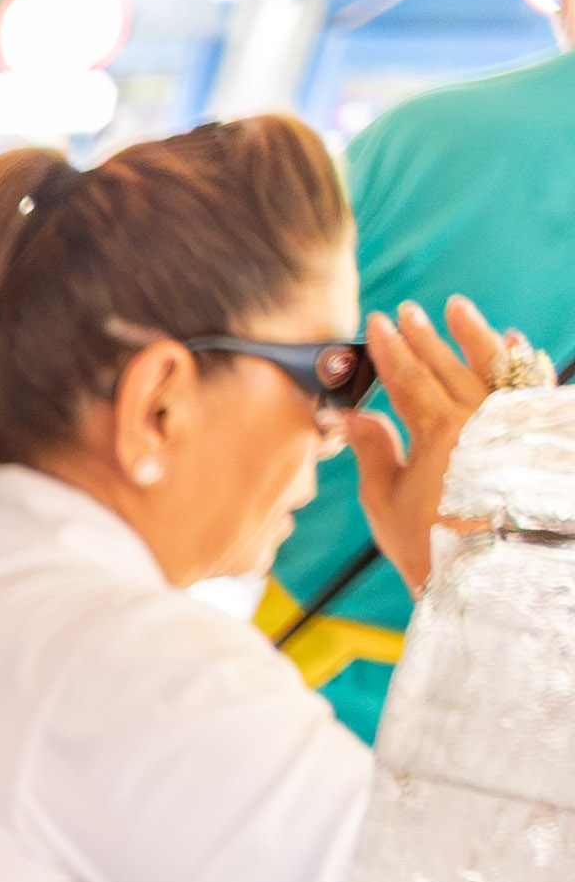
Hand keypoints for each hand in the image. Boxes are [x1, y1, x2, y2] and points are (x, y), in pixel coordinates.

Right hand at [357, 298, 532, 598]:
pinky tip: (513, 341)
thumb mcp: (384, 502)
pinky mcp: (531, 433)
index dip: (389, 350)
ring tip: (456, 309)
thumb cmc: (428, 544)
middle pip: (446, 366)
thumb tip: (350, 415)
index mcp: (438, 431)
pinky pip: (528, 385)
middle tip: (406, 312)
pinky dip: (520, 361)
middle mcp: (480, 416)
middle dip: (423, 337)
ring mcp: (510, 421)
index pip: (407, 378)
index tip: (376, 324)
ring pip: (492, 365)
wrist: (486, 572)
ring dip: (472, 335)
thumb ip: (371, 449)